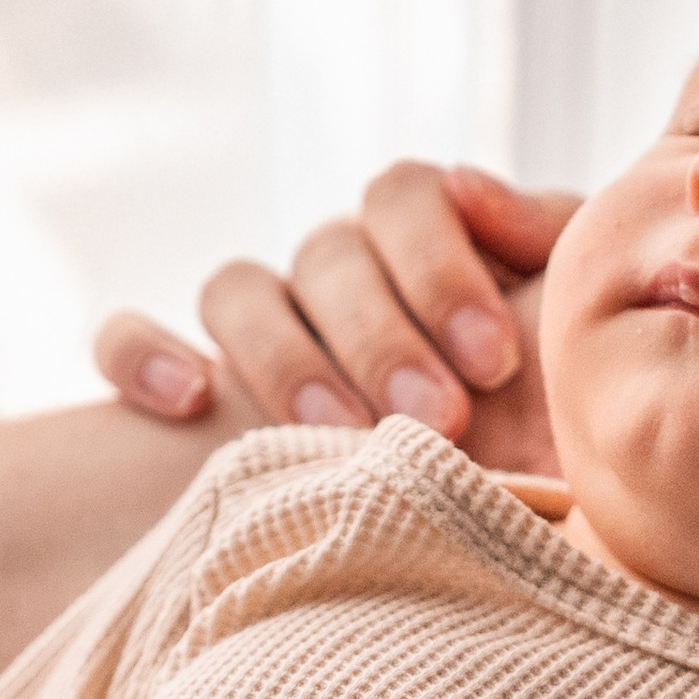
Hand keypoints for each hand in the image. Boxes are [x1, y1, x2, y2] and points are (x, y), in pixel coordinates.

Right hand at [93, 162, 576, 475]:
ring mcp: (261, 324)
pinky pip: (124, 339)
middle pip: (326, 251)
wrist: (527, 511)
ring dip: (284, 356)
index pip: (403, 193)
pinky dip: (141, 354)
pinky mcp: (193, 388)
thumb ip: (554, 244)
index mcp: (425, 237)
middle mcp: (337, 268)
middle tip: (436, 420)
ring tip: (334, 434)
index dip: (439, 266)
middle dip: (382, 337)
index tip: (492, 359)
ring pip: (235, 288)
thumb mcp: (575, 327)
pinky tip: (188, 404)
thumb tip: (471, 187)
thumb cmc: (556, 414)